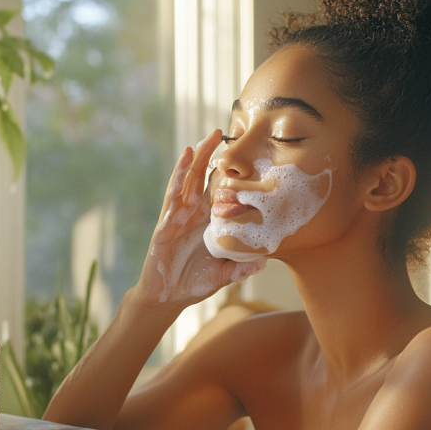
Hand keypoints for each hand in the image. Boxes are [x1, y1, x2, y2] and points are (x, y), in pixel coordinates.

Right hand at [134, 130, 264, 310]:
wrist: (168, 296)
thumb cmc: (194, 282)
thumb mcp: (223, 275)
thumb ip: (240, 268)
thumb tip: (264, 262)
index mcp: (211, 221)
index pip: (225, 192)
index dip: (234, 175)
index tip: (250, 156)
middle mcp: (196, 212)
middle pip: (207, 177)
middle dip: (215, 156)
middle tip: (227, 133)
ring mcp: (180, 214)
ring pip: (190, 179)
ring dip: (199, 157)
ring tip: (209, 137)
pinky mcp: (167, 220)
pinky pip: (174, 193)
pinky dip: (179, 174)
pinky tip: (186, 157)